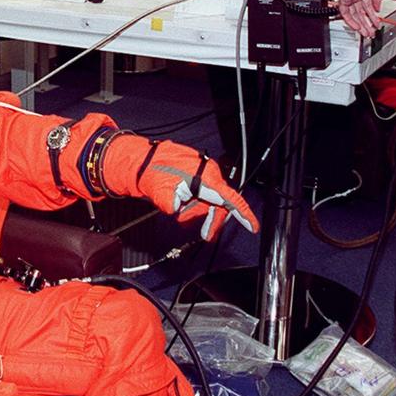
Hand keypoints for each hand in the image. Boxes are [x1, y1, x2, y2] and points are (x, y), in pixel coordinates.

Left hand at [103, 136, 255, 240]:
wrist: (142, 159)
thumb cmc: (152, 172)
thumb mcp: (162, 192)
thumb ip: (173, 205)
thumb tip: (177, 209)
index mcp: (205, 177)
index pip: (230, 198)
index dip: (244, 214)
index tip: (253, 227)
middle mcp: (208, 173)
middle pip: (220, 203)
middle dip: (211, 219)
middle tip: (204, 235)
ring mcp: (203, 173)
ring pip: (209, 199)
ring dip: (198, 211)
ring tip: (181, 217)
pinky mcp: (196, 174)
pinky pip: (202, 193)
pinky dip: (194, 204)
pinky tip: (182, 208)